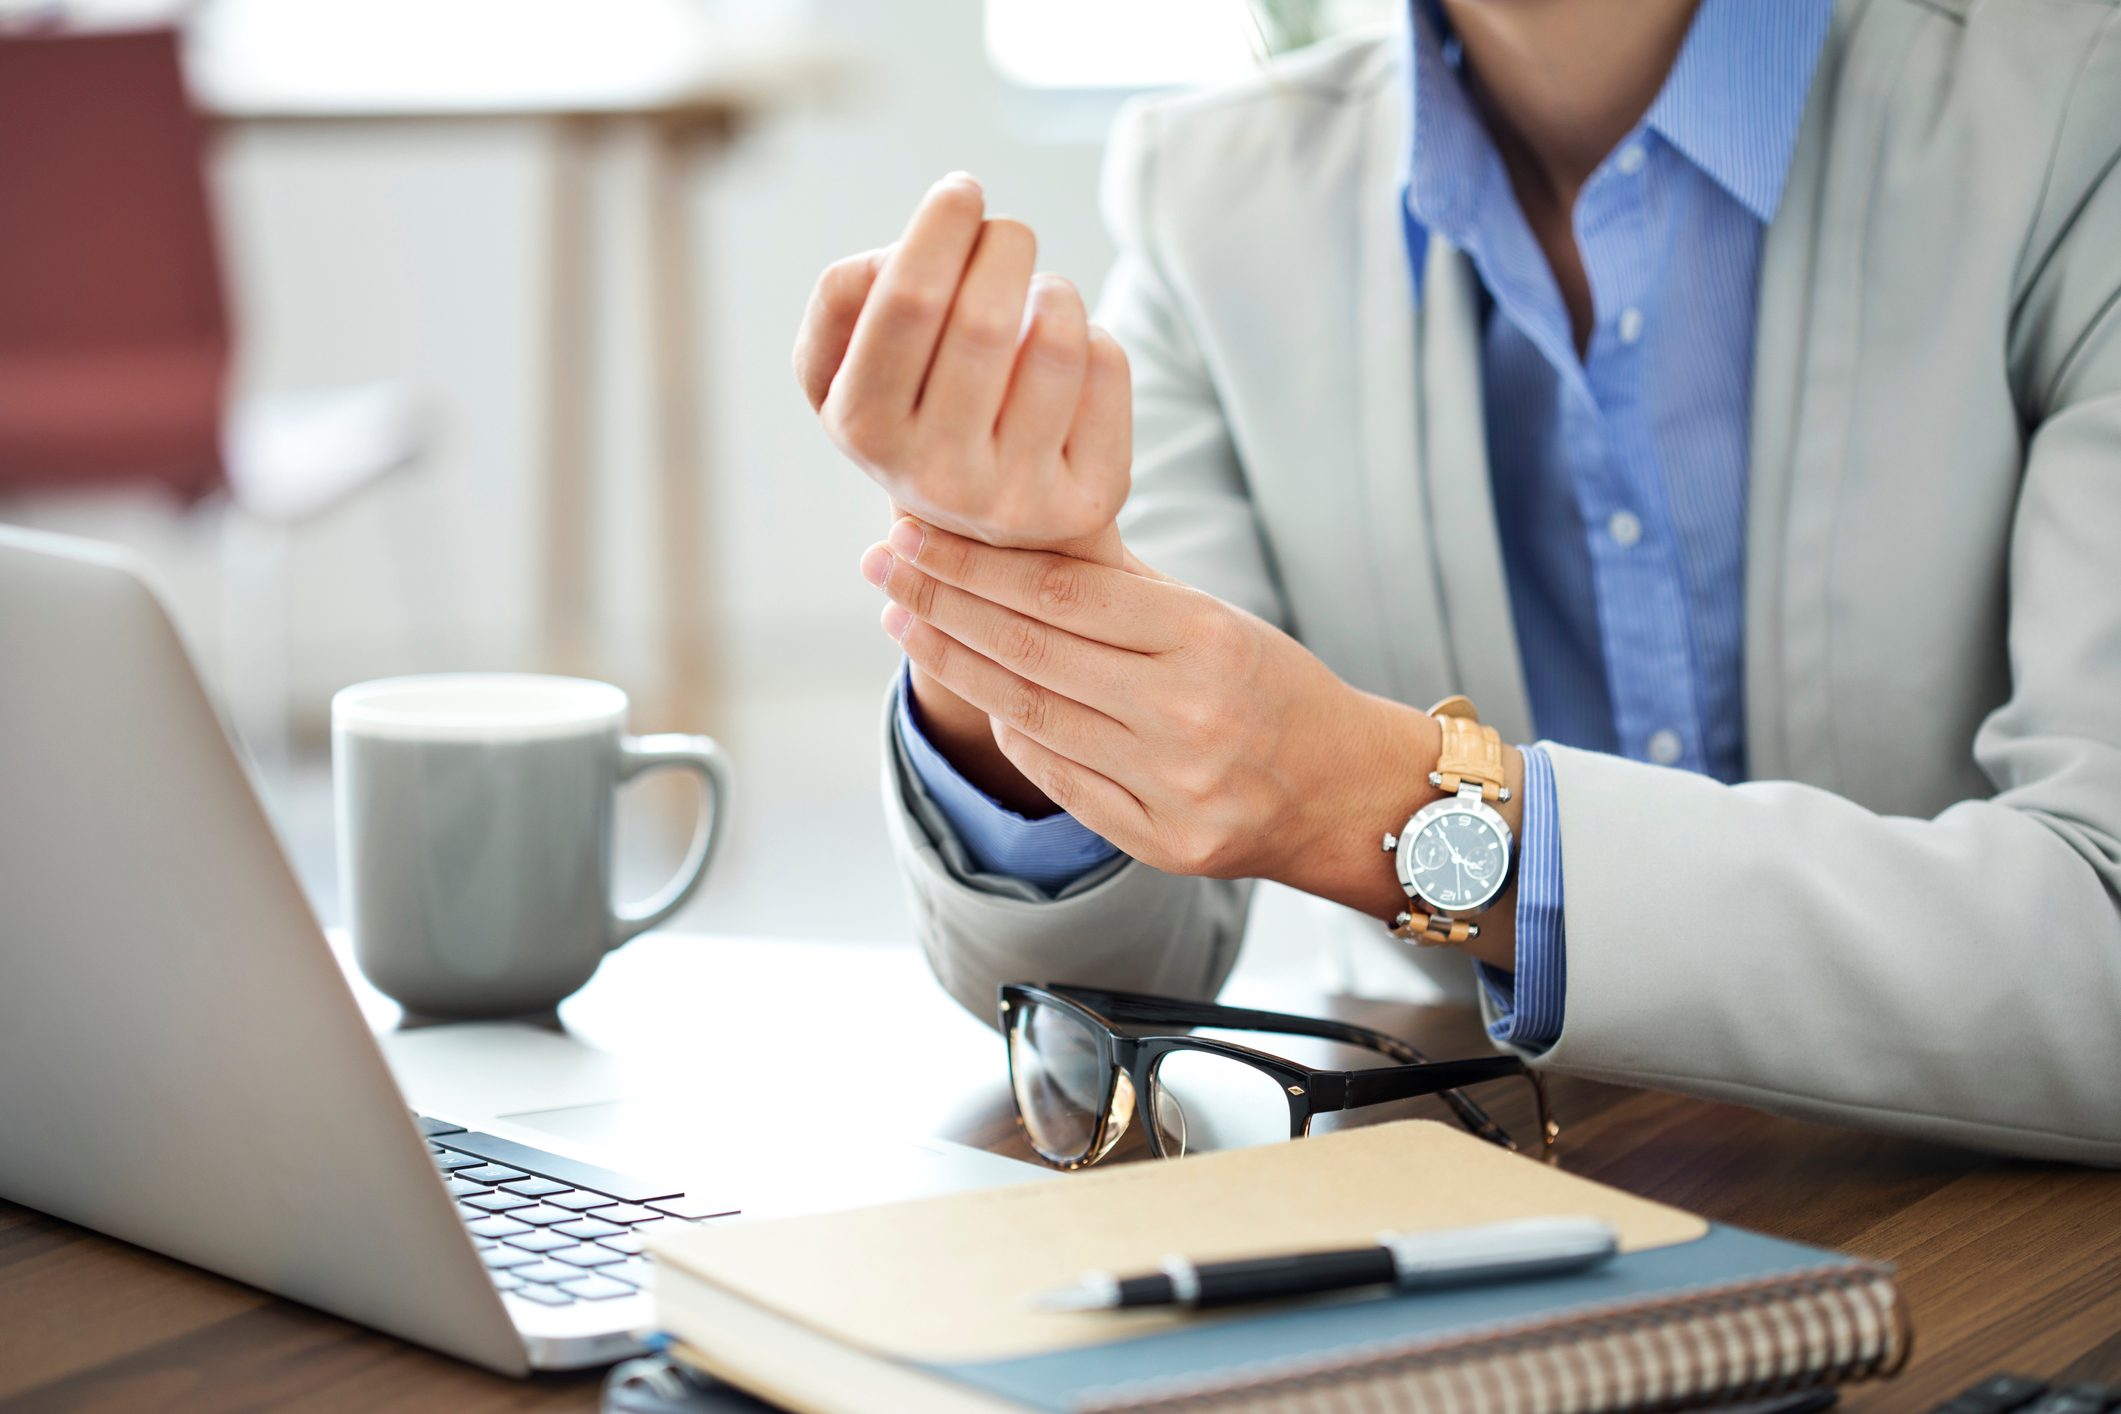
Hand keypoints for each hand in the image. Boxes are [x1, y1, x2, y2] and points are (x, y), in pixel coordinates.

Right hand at [794, 174, 1131, 562]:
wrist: (986, 529)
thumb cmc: (915, 410)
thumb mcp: (848, 365)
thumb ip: (848, 297)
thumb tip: (914, 249)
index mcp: (863, 427)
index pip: (908, 303)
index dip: (940, 229)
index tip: (962, 191)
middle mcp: (935, 476)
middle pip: (986, 317)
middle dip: (1004, 245)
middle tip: (1006, 234)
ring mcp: (1015, 499)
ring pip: (1059, 338)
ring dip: (1054, 288)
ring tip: (1039, 298)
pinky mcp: (1086, 502)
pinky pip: (1107, 368)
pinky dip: (1093, 334)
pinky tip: (1068, 359)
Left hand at [860, 517, 1523, 968]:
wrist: (1345, 793)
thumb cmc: (1271, 688)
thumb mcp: (1213, 618)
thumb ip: (1118, 586)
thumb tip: (1004, 539)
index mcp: (1205, 641)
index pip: (1059, 593)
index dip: (973, 564)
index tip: (912, 536)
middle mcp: (1187, 717)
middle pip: (1032, 654)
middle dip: (943, 605)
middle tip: (881, 569)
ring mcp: (1172, 787)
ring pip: (1034, 717)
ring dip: (958, 667)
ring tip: (906, 623)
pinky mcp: (1160, 843)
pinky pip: (1058, 779)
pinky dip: (1011, 731)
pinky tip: (975, 691)